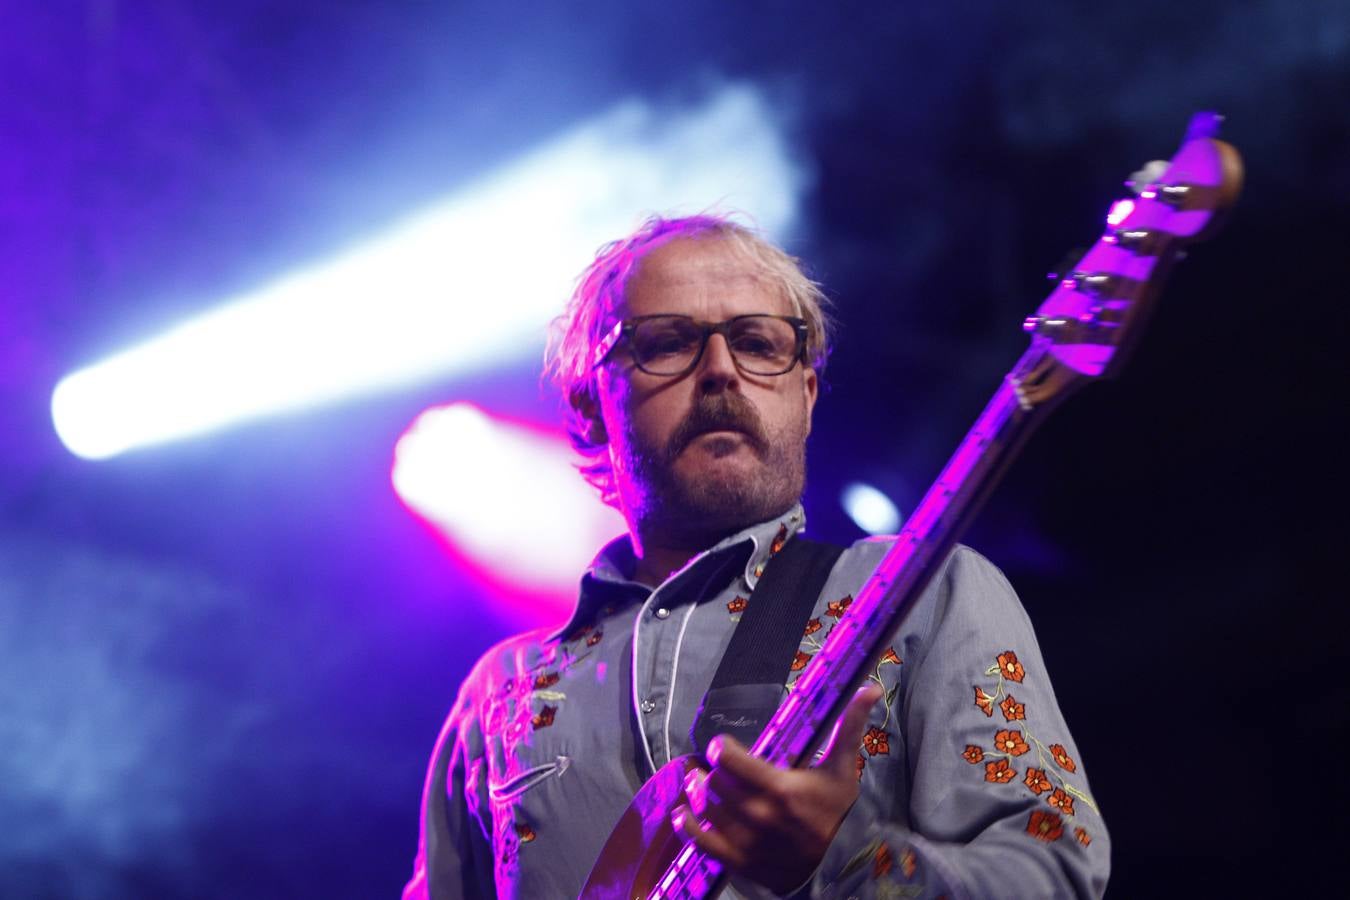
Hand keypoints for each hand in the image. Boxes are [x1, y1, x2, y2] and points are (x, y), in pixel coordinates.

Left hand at [672, 683, 884, 894]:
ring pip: (705, 808)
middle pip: (714, 782)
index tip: (724, 745)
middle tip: (716, 765)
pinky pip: (701, 843)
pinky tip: (682, 812)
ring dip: (698, 792)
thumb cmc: (839, 812)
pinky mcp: (739, 862)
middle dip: (713, 770)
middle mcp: (758, 815)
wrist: (844, 864)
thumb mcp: (843, 767)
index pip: (729, 760)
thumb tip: (869, 688)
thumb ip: (850, 726)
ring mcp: (747, 841)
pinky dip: (687, 826)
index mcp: (780, 788)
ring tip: (700, 782)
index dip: (721, 748)